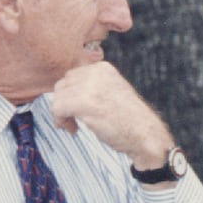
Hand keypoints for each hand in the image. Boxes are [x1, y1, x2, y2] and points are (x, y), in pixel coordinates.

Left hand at [50, 62, 172, 167]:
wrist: (145, 134)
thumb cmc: (130, 120)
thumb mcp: (112, 92)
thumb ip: (93, 87)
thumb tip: (66, 92)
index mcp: (103, 68)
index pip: (72, 76)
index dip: (70, 95)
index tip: (76, 110)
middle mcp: (95, 73)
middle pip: (62, 85)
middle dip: (63, 103)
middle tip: (72, 120)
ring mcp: (89, 87)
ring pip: (57, 97)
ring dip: (61, 114)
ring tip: (73, 125)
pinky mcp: (83, 102)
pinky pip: (57, 109)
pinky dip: (60, 121)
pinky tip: (73, 129)